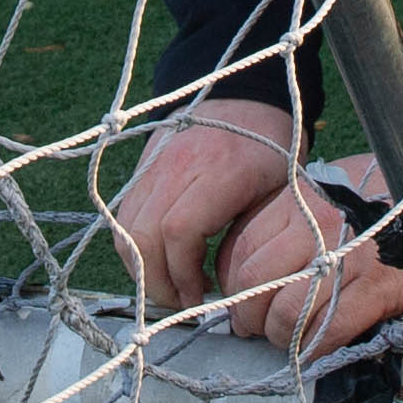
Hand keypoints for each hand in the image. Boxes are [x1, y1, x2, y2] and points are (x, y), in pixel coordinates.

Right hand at [109, 101, 300, 318]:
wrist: (245, 99)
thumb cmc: (272, 150)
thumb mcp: (279, 190)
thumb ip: (252, 234)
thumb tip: (230, 291)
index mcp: (218, 168)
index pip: (178, 230)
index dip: (183, 274)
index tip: (200, 296)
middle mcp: (176, 164)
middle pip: (142, 234)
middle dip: (157, 281)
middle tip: (182, 303)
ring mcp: (153, 165)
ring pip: (125, 229)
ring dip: (142, 269)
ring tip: (171, 288)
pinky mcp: (141, 170)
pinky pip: (123, 217)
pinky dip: (135, 248)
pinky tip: (161, 263)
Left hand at [217, 156, 402, 363]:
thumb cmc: (370, 198)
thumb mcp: (317, 194)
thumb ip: (278, 224)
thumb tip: (241, 271)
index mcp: (296, 200)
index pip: (240, 250)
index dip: (231, 284)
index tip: (237, 298)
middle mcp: (316, 227)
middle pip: (256, 284)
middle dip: (248, 317)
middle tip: (253, 327)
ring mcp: (347, 258)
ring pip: (288, 313)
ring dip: (279, 336)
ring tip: (284, 338)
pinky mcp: (377, 288)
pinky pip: (330, 330)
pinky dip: (315, 347)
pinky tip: (314, 346)